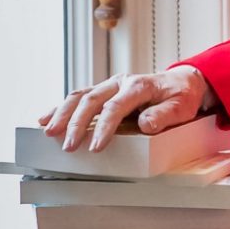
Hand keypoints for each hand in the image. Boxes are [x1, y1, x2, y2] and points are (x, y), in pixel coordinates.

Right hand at [38, 66, 216, 152]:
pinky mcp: (105, 90)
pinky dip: (61, 108)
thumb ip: (164, 115)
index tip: (95, 147)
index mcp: (140, 86)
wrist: (184, 82)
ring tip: (49, 133)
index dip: (104, 127)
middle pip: (92, 99)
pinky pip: (79, 96)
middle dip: (76, 123)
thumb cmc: (182, 96)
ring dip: (62, 114)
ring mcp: (111, 85)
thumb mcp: (182, 107)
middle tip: (68, 145)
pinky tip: (45, 119)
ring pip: (80, 95)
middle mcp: (122, 82)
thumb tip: (145, 125)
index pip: (116, 107)